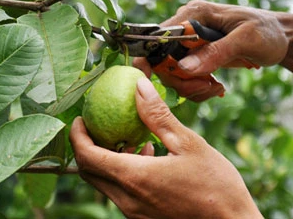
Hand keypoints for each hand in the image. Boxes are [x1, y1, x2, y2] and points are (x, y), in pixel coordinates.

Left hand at [70, 77, 261, 218]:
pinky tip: (147, 157)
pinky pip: (120, 193)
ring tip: (127, 139)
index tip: (80, 118)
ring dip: (106, 159)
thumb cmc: (216, 185)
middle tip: (96, 124)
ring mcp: (134, 213)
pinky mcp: (144, 218)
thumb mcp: (188, 143)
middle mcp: (128, 200)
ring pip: (104, 183)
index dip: (77, 136)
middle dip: (86, 146)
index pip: (87, 157)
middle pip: (89, 172)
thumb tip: (139, 86)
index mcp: (135, 178)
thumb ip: (157, 115)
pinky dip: (122, 172)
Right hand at [134, 0, 289, 100]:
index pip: (158, 36)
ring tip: (215, 88)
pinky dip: (196, 87)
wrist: (281, 37)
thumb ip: (215, 53)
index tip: (150, 80)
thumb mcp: (246, 40)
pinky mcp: (196, 54)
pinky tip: (215, 86)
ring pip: (171, 71)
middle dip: (180, 79)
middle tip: (206, 88)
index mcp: (194, 13)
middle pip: (162, 58)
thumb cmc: (268, 32)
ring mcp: (190, 41)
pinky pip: (184, 76)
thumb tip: (184, 67)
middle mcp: (186, 25)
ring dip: (190, 86)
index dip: (151, 59)